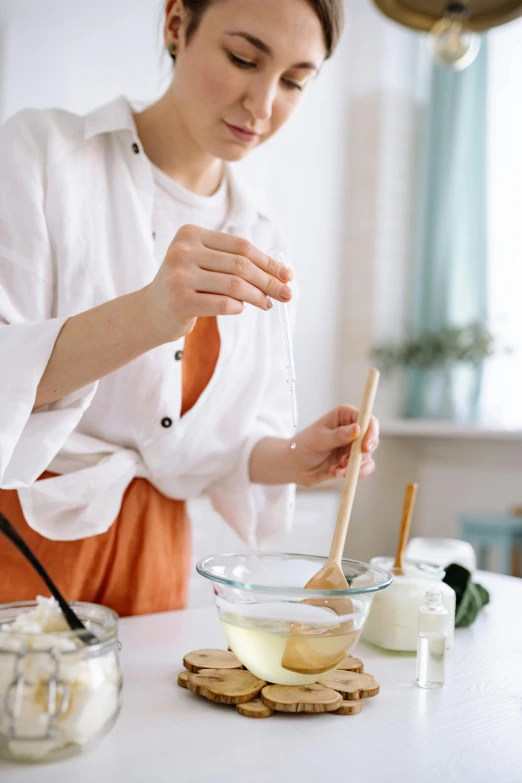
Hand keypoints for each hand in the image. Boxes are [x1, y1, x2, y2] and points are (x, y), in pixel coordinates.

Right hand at [141, 224, 292, 343]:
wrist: (151, 311)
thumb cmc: (186, 287)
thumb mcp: (204, 264)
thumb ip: (233, 263)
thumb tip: (280, 274)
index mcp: (190, 234)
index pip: (240, 246)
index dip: (267, 261)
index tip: (286, 275)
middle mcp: (183, 251)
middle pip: (240, 264)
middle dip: (268, 280)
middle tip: (287, 293)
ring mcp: (179, 276)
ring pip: (235, 285)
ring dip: (258, 296)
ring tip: (269, 303)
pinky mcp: (180, 301)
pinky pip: (223, 303)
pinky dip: (239, 307)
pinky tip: (242, 308)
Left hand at [290, 405, 378, 486]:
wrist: (294, 466)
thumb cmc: (302, 446)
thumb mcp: (319, 439)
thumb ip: (338, 435)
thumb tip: (358, 429)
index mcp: (344, 415)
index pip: (367, 420)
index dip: (371, 432)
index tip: (365, 447)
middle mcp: (353, 428)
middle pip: (371, 439)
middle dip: (360, 454)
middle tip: (345, 462)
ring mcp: (354, 445)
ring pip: (368, 455)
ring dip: (354, 465)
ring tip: (336, 469)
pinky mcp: (353, 460)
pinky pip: (364, 468)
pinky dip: (353, 473)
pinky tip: (337, 473)